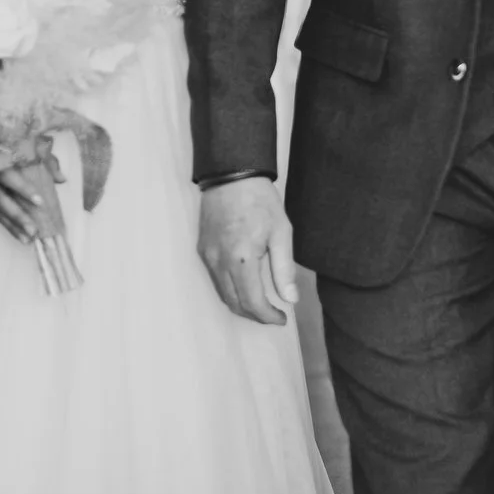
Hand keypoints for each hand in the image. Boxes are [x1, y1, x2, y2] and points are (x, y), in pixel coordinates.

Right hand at [0, 114, 63, 247]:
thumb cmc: (6, 139)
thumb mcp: (30, 142)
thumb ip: (47, 160)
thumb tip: (62, 180)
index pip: (9, 175)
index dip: (24, 188)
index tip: (40, 201)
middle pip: (0, 198)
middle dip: (17, 215)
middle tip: (35, 230)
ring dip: (12, 225)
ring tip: (29, 239)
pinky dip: (7, 225)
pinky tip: (20, 236)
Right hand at [198, 176, 298, 326]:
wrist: (231, 175)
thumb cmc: (260, 201)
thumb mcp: (281, 232)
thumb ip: (284, 269)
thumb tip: (290, 299)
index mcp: (242, 258)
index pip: (252, 302)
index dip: (268, 317)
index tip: (282, 318)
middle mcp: (220, 261)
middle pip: (235, 303)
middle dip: (255, 315)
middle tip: (274, 314)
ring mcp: (208, 256)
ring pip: (223, 295)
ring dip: (242, 305)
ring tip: (262, 304)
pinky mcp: (203, 250)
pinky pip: (216, 280)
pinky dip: (230, 291)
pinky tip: (245, 286)